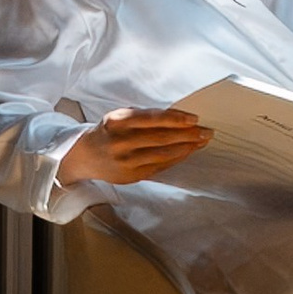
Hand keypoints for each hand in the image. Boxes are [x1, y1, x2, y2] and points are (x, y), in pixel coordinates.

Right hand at [60, 107, 211, 189]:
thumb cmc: (108, 132)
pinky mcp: (131, 176)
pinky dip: (176, 158)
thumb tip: (179, 118)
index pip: (153, 119)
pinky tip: (187, 152)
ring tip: (201, 142)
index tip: (194, 119)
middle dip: (188, 134)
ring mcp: (126, 161)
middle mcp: (121, 142)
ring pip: (163, 154)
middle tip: (207, 131)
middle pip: (162, 138)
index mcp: (118, 121)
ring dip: (186, 148)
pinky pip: (160, 166)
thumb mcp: (120, 117)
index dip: (176, 119)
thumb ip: (145, 117)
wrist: (85, 156)